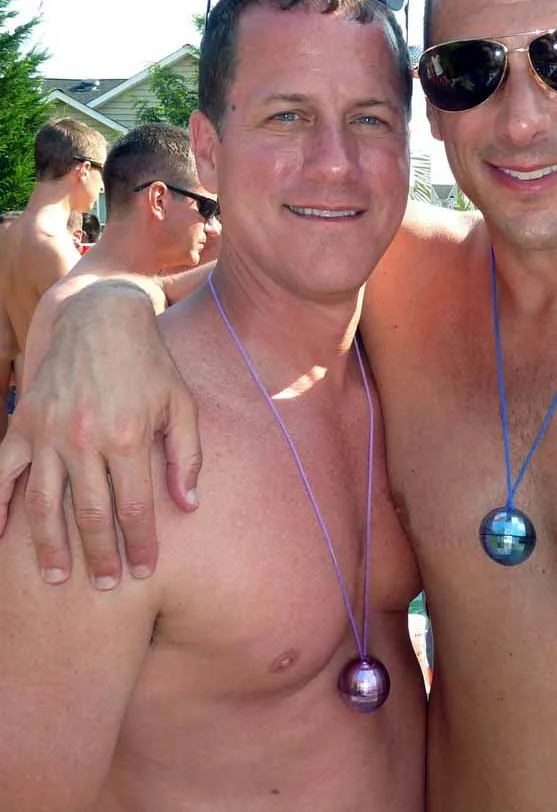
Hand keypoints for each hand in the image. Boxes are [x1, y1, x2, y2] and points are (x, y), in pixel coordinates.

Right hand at [0, 281, 201, 588]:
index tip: (143, 570)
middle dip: (99, 556)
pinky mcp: (24, 423)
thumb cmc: (150, 365)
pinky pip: (3, 474)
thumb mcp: (182, 405)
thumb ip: (187, 457)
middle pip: (89, 514)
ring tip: (57, 577)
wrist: (102, 318)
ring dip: (50, 545)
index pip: (134, 509)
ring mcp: (48, 431)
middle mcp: (85, 438)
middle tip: (106, 587)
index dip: (139, 545)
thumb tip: (189, 507)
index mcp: (129, 436)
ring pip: (44, 504)